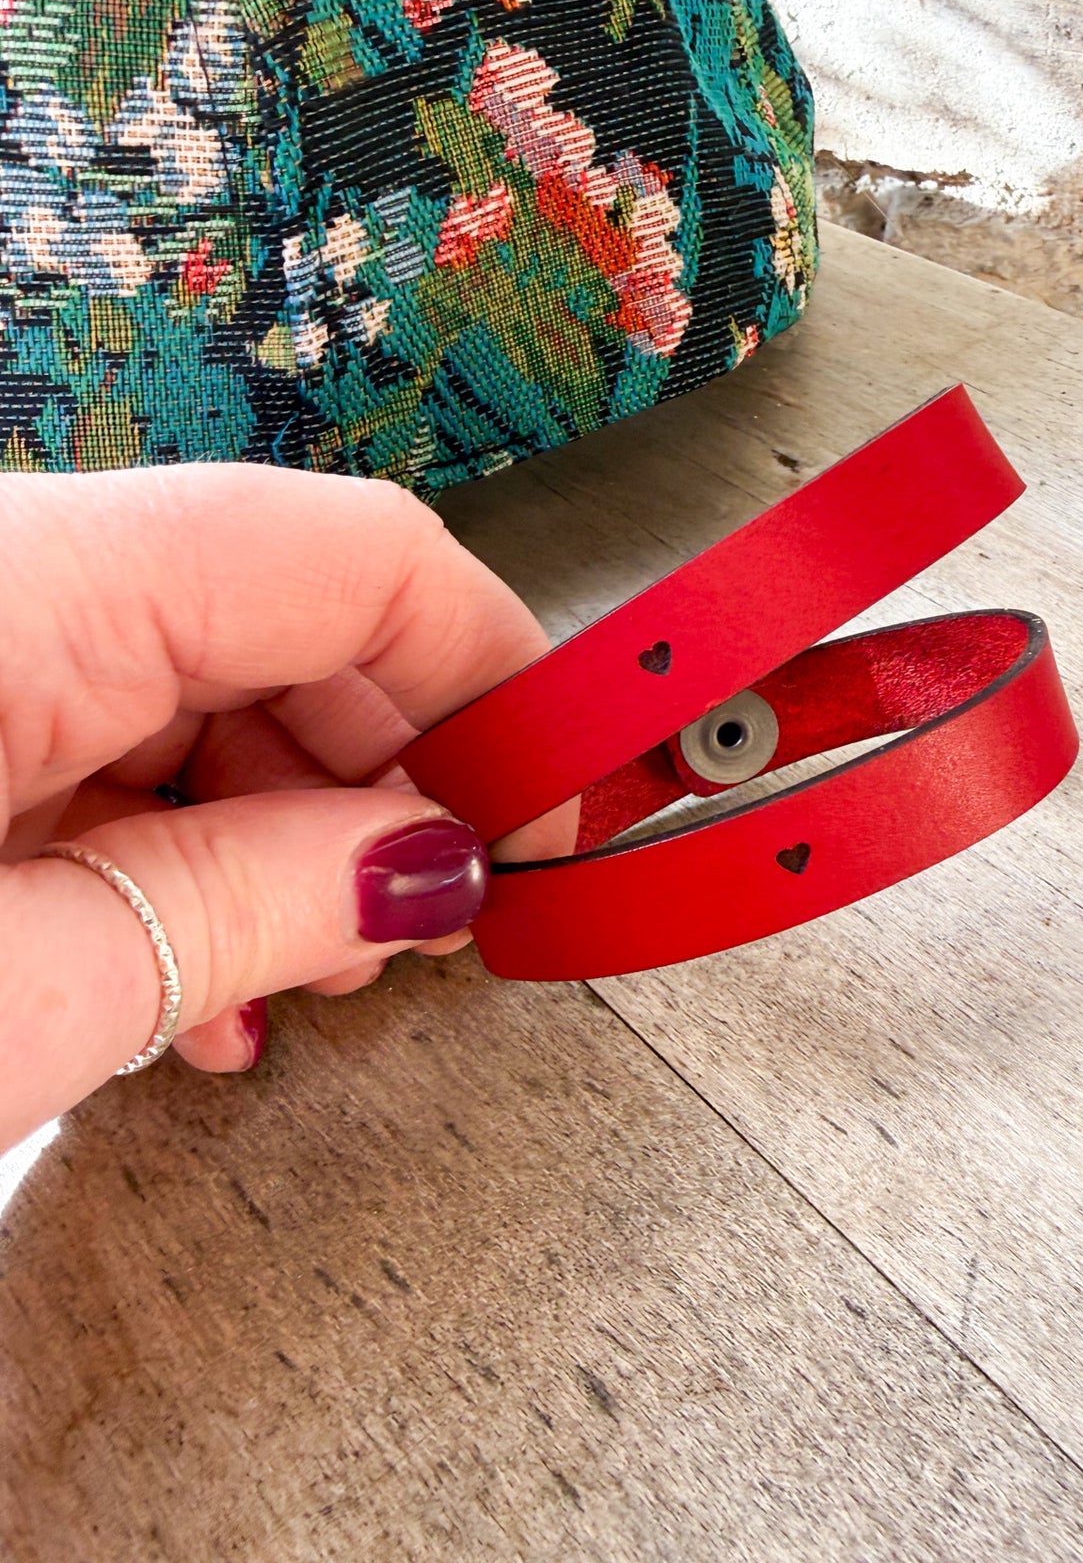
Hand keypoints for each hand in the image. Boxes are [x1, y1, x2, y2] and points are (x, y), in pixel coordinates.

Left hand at [0, 464, 574, 1151]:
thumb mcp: (13, 1003)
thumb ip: (242, 909)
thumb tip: (422, 869)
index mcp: (18, 588)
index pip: (350, 558)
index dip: (491, 674)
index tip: (549, 798)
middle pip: (277, 618)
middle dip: (387, 770)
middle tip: (437, 908)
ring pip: (191, 684)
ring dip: (280, 830)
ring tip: (307, 966)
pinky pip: (90, 738)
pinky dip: (166, 845)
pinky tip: (192, 972)